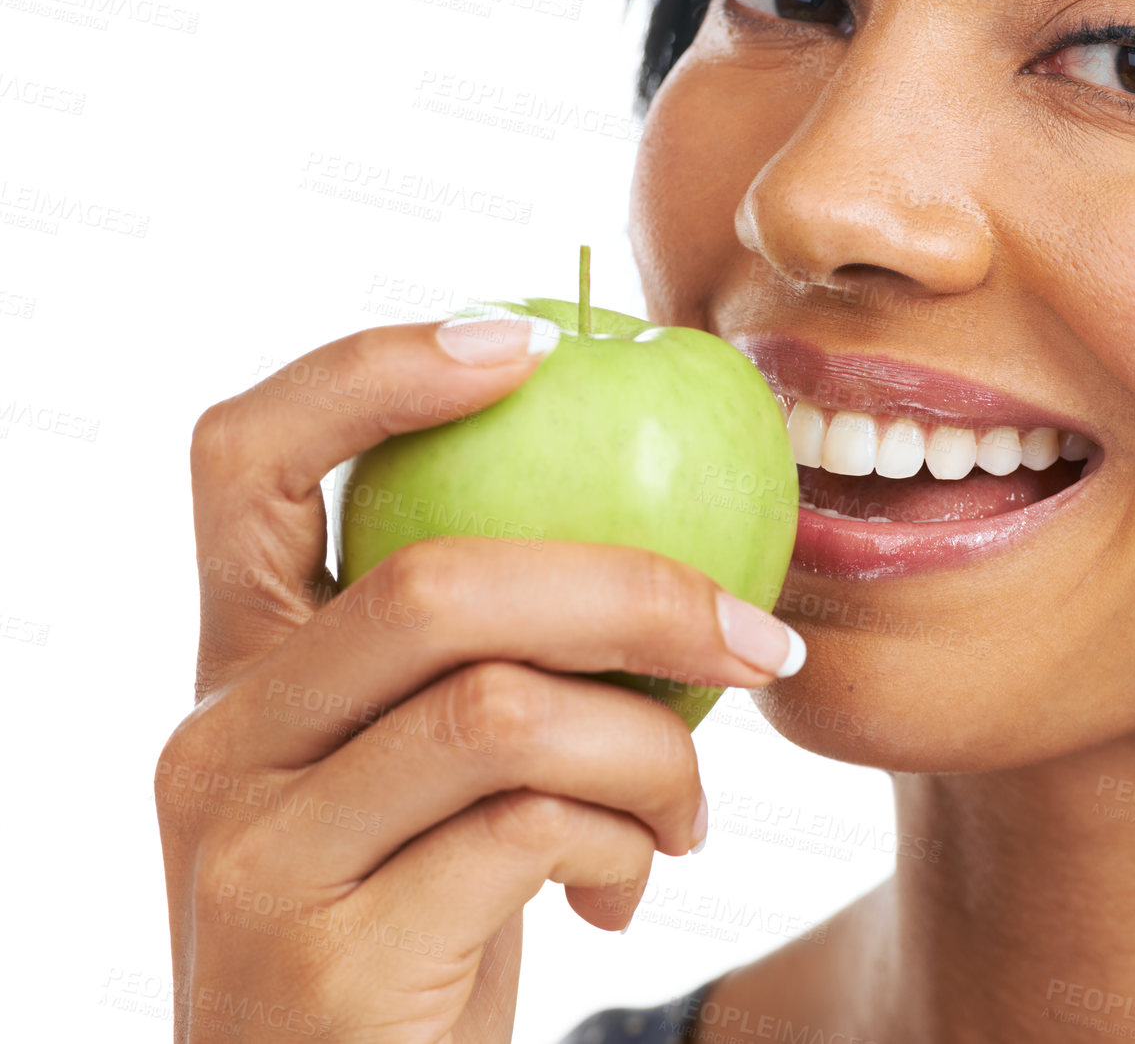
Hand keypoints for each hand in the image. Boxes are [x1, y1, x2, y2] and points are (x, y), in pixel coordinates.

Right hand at [155, 317, 802, 1041]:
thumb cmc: (417, 911)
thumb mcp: (424, 770)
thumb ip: (482, 657)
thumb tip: (666, 538)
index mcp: (239, 664)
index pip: (246, 458)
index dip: (377, 373)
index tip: (532, 342)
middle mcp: (219, 738)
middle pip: (433, 581)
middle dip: (635, 588)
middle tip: (753, 635)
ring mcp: (257, 850)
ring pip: (503, 708)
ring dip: (654, 744)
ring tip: (690, 806)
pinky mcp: (326, 955)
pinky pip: (531, 829)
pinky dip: (626, 833)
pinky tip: (635, 879)